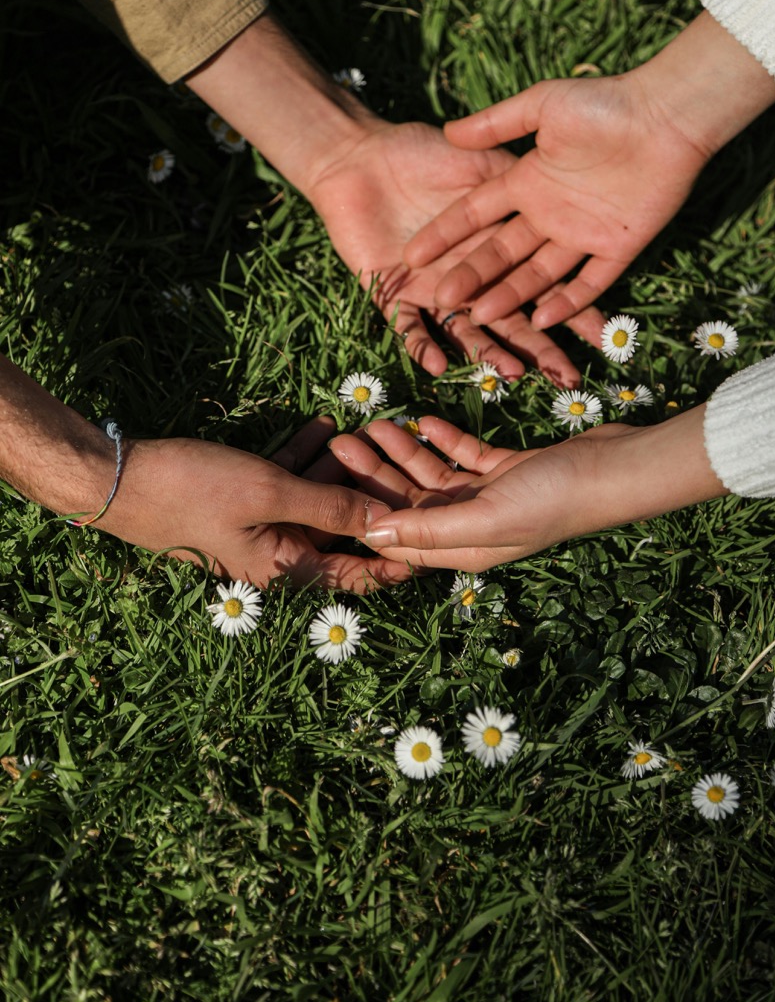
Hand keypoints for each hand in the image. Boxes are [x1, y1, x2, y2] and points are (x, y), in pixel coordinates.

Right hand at [96, 418, 413, 589]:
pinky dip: (304, 457)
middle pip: (340, 534)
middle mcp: (276, 556)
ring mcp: (258, 528)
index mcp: (286, 570)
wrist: (115, 477)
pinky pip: (284, 482)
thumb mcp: (269, 493)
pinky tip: (326, 425)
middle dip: (370, 498)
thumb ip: (330, 508)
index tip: (432, 534)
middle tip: (405, 466)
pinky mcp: (240, 502)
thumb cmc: (192, 488)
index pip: (356, 576)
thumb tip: (386, 524)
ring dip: (338, 470)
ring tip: (369, 434)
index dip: (396, 558)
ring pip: (314, 501)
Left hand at [307, 119, 600, 384]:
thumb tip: (562, 197)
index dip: (572, 310)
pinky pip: (408, 329)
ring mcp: (432, 291)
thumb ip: (516, 183)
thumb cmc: (420, 151)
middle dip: (539, 350)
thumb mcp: (479, 162)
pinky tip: (440, 367)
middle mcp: (470, 277)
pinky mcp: (391, 295)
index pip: (541, 285)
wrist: (358, 156)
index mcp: (496, 248)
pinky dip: (422, 348)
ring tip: (510, 377)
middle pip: (511, 320)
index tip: (602, 338)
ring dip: (488, 355)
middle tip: (566, 377)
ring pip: (465, 333)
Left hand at [330, 407, 725, 570]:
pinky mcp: (509, 471)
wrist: (617, 469)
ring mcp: (491, 499)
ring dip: (403, 452)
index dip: (360, 517)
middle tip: (340, 442)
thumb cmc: (554, 498)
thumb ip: (426, 527)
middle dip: (374, 474)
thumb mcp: (484, 516)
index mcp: (462, 548)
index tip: (327, 489)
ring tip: (375, 423)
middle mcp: (472, 528)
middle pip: (409, 503)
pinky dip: (443, 440)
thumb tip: (369, 536)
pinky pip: (465, 457)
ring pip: (433, 477)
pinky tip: (422, 419)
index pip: (397, 540)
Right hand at [403, 12, 774, 330]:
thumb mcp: (543, 105)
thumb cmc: (605, 103)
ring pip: (538, 274)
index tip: (412, 254)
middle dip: (471, 274)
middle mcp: (549, 213)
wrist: (667, 115)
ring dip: (510, 296)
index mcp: (527, 181)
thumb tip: (449, 133)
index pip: (476, 214)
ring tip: (480, 317)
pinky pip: (588, 283)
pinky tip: (540, 320)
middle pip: (501, 252)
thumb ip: (497, 123)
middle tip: (440, 297)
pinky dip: (567, 302)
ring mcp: (582, 234)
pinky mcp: (617, 248)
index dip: (445, 234)